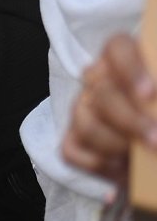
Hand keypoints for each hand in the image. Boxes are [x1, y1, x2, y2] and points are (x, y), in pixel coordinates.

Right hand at [63, 33, 156, 181]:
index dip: (131, 69)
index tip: (150, 94)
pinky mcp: (72, 139)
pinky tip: (124, 171)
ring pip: (87, 125)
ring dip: (117, 145)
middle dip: (131, 122)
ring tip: (143, 157)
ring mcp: (80, 110)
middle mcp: (96, 81)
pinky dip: (100, 165)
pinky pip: (72, 152)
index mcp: (123, 60)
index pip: (118, 49)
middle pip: (103, 95)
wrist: (152, 133)